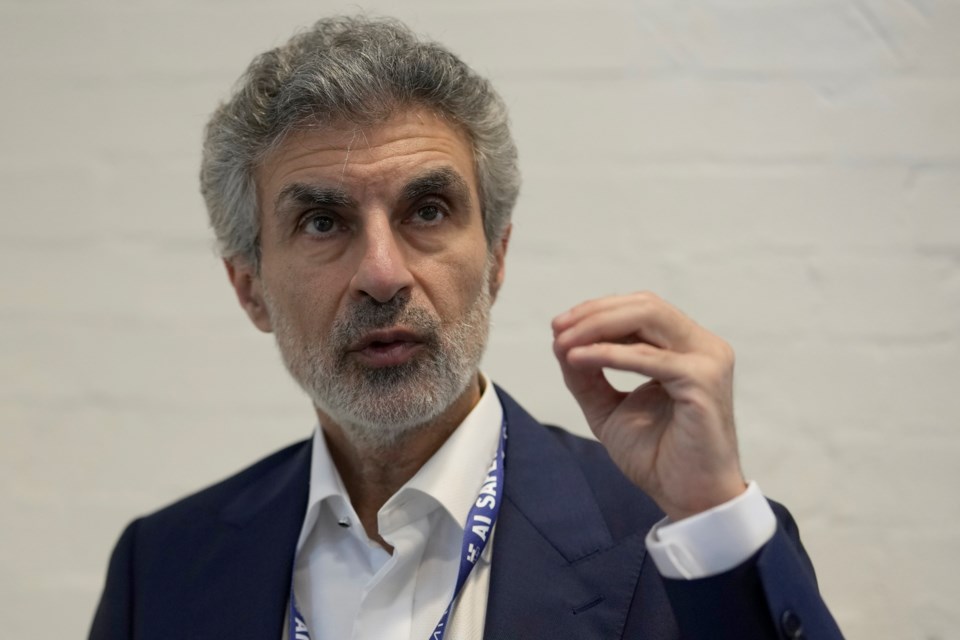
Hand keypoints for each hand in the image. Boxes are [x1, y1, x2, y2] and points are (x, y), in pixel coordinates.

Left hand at [552, 292, 745, 520]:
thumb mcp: (608, 408)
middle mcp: (703, 347)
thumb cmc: (656, 456)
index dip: (597, 311)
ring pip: (649, 318)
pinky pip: (649, 357)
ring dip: (598, 326)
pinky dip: (609, 354)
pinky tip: (579, 359)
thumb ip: (587, 375)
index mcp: (687, 348)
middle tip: (558, 329)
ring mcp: (708, 361)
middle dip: (594, 312)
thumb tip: (559, 341)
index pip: (641, 310)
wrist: (688, 500)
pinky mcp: (703, 382)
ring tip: (563, 343)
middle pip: (645, 306)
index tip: (558, 326)